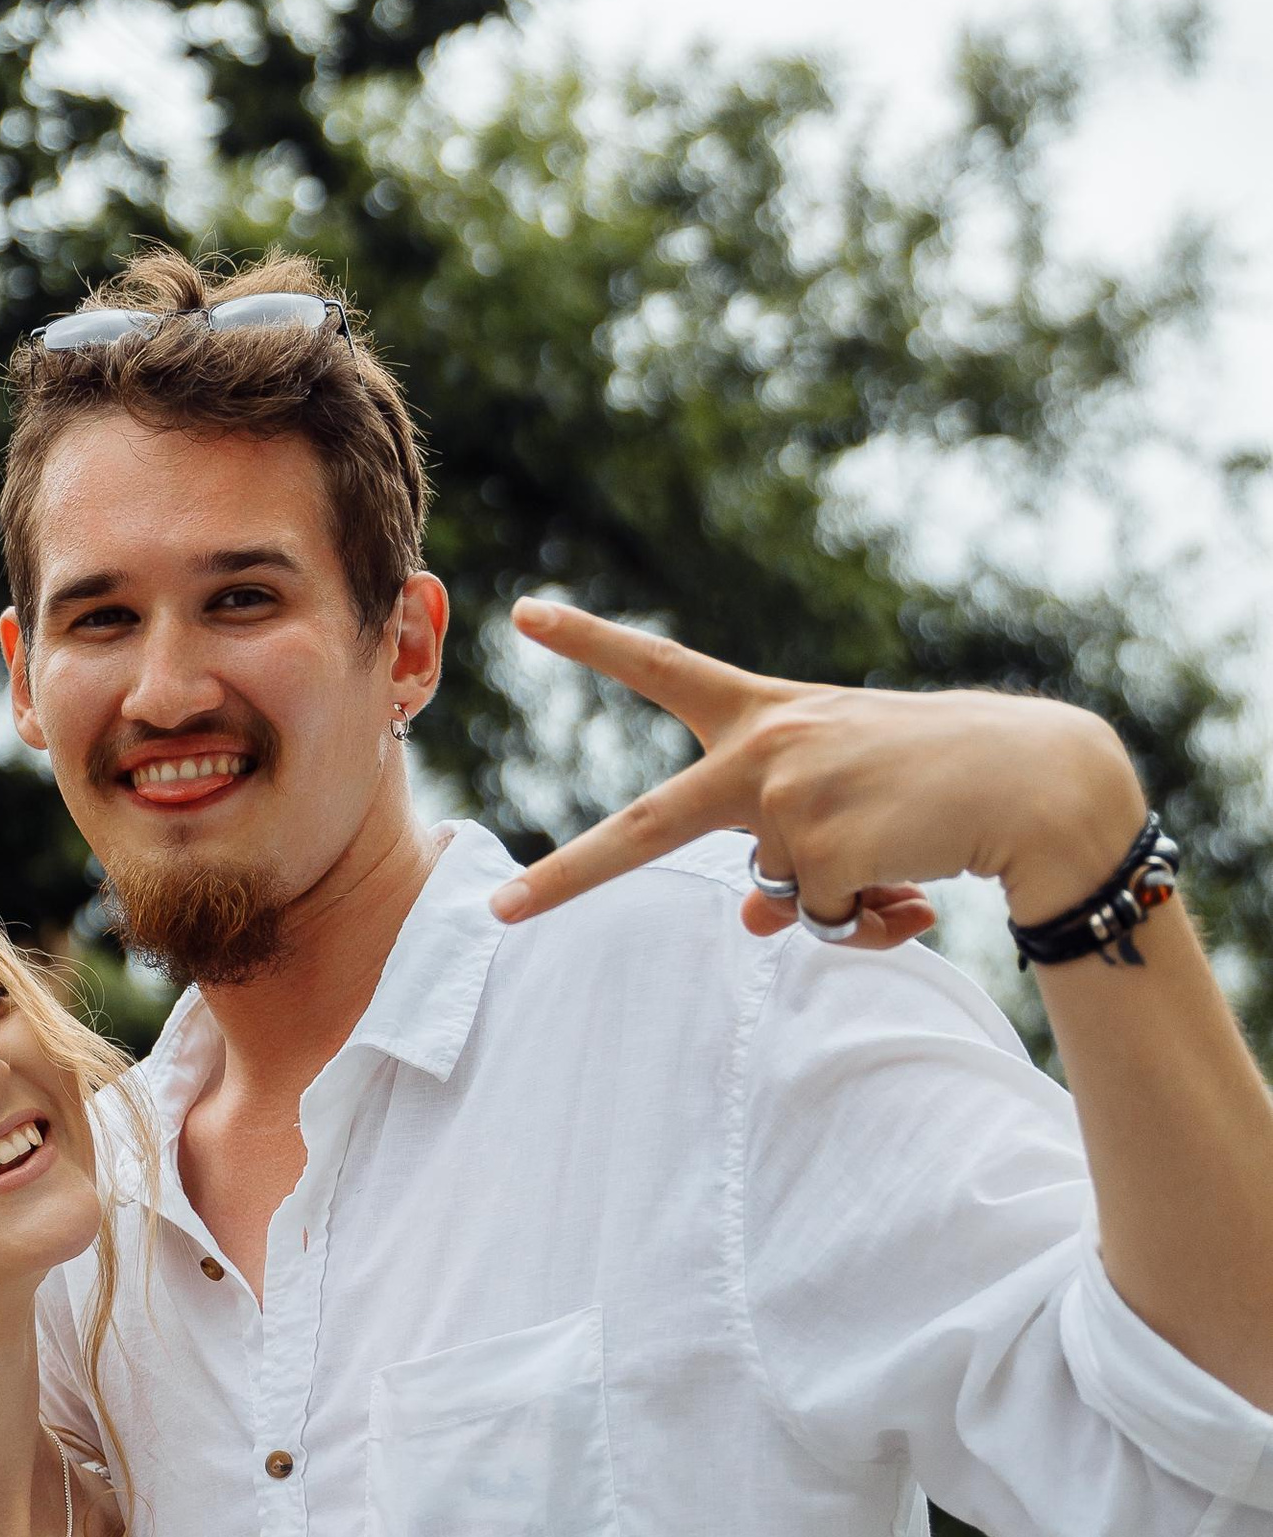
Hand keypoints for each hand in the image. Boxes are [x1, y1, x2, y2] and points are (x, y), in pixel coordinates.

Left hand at [490, 601, 1147, 942]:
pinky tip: (913, 874)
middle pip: (647, 827)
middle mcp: (764, 750)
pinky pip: (820, 922)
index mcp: (764, 715)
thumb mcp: (842, 801)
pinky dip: (868, 918)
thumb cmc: (933, 783)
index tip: (524, 613)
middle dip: (571, 877)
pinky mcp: (825, 850)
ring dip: (835, 900)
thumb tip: (747, 919)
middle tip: (503, 907)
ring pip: (774, 897)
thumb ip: (781, 846)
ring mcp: (789, 799)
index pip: (664, 668)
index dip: (592, 641)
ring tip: (896, 852)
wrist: (1032, 782)